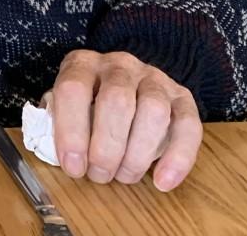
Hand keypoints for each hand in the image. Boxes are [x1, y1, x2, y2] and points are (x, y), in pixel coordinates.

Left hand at [50, 49, 201, 190]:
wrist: (125, 84)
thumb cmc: (87, 106)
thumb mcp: (64, 108)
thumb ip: (57, 123)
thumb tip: (62, 155)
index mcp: (82, 64)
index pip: (73, 89)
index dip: (71, 131)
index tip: (73, 166)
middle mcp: (119, 65)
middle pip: (117, 101)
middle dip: (107, 148)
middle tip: (100, 175)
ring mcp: (153, 78)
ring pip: (153, 111)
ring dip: (138, 153)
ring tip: (125, 176)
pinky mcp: (182, 97)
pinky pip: (188, 125)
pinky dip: (178, 158)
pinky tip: (163, 182)